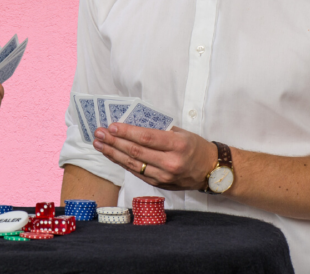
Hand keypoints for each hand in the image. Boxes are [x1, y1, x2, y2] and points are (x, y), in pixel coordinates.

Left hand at [93, 123, 217, 190]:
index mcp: (177, 145)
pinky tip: (112, 155)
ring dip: (113, 153)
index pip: (146, 138)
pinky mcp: (159, 185)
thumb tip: (132, 124)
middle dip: (113, 141)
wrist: (211, 170)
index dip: (126, 132)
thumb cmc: (195, 146)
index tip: (111, 126)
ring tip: (99, 144)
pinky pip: (136, 172)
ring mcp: (164, 177)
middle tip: (98, 133)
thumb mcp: (181, 133)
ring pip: (132, 164)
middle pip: (136, 151)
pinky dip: (122, 163)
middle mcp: (170, 163)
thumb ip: (158, 130)